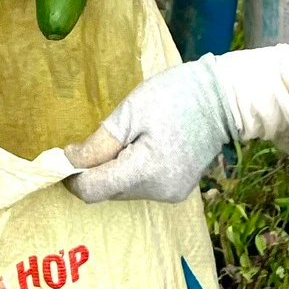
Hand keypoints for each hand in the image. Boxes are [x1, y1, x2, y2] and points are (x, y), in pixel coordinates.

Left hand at [60, 59, 235, 203]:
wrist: (224, 98)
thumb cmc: (177, 95)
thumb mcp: (131, 111)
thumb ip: (98, 143)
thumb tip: (68, 162)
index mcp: (145, 171)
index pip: (94, 191)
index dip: (72, 177)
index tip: (64, 156)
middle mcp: (159, 191)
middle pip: (109, 191)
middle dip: (96, 168)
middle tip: (101, 137)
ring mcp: (171, 193)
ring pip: (125, 189)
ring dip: (116, 168)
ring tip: (131, 135)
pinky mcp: (178, 189)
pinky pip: (143, 185)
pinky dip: (134, 170)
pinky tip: (145, 144)